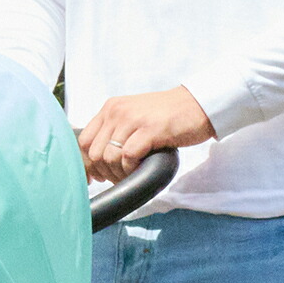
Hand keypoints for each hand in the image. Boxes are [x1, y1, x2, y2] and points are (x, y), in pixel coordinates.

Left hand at [78, 86, 213, 183]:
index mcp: (110, 108)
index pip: (83, 142)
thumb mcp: (134, 119)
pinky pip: (127, 157)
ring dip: (120, 173)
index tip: (99, 177)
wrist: (200, 104)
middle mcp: (117, 111)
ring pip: (109, 157)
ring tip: (134, 173)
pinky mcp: (149, 129)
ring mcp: (133, 119)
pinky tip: (143, 167)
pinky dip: (132, 169)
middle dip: (106, 173)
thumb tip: (95, 166)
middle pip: (94, 154)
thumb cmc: (168, 117)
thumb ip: (115, 134)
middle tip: (122, 177)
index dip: (89, 165)